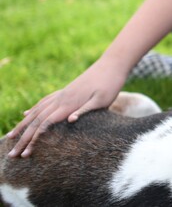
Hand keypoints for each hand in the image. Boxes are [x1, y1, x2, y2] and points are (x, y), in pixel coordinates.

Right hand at [5, 60, 125, 157]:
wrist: (112, 65)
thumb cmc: (110, 84)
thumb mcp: (103, 100)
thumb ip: (86, 110)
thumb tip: (70, 120)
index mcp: (69, 104)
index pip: (45, 125)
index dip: (34, 140)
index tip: (26, 154)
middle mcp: (61, 99)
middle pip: (36, 121)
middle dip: (22, 138)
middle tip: (12, 155)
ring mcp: (62, 94)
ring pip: (37, 111)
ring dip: (23, 125)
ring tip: (10, 136)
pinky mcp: (65, 91)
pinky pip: (44, 102)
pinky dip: (33, 110)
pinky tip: (26, 114)